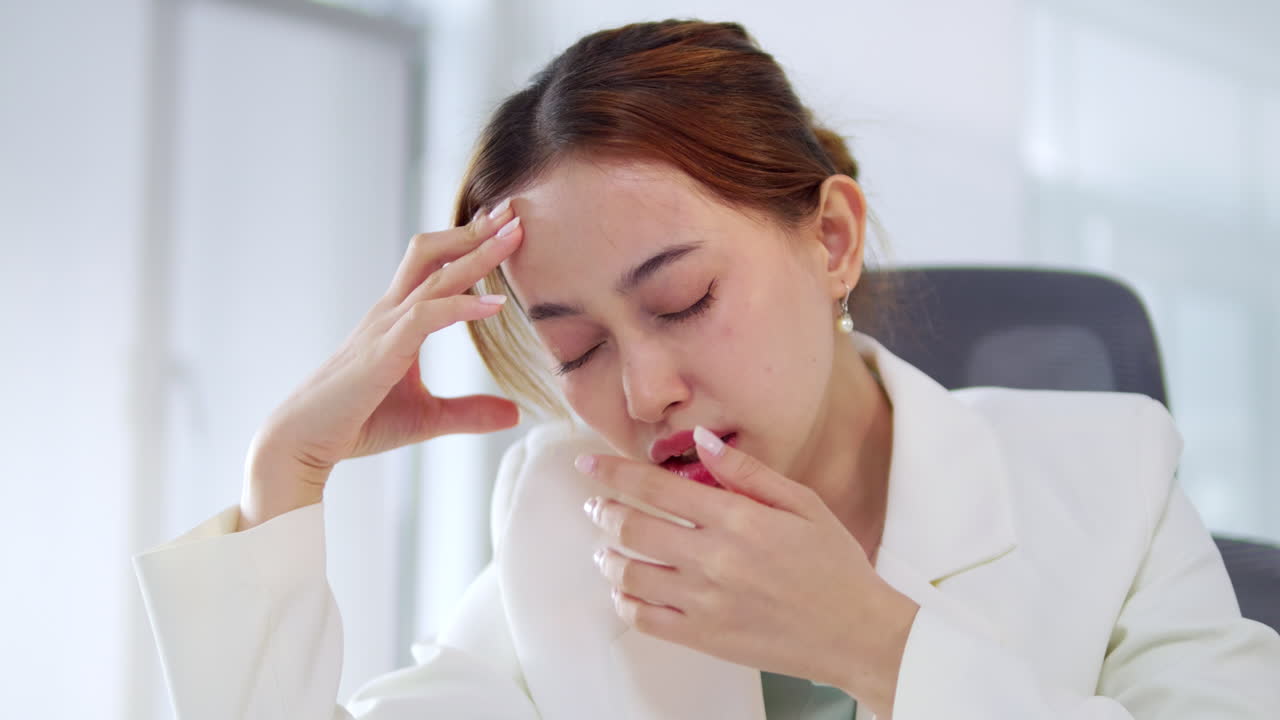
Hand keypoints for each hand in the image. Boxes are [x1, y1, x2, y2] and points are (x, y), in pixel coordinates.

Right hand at [240, 201, 524, 528]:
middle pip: (432, 253)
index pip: (433, 266)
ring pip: (434, 276)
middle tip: (514, 211)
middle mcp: (389, 313)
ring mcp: (383, 327)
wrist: (303, 442)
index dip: (467, 242)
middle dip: (474, 231)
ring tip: (514, 236)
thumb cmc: (357, 423)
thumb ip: (470, 412)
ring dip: (477, 254)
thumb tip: (514, 413)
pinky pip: (425, 317)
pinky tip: (495, 306)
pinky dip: (461, 307)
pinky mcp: (382, 351)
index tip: (503, 225)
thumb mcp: (427, 418)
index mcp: (396, 320)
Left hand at [575, 426, 918, 716]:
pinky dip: (624, 600)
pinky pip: (644, 618)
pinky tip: (627, 590)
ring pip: (629, 573)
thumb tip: (702, 440)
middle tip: (595, 504)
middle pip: (632, 526)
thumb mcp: (803, 504)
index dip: (613, 472)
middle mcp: (714, 558)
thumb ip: (748, 471)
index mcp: (738, 519)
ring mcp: (705, 601)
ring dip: (607, 556)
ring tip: (606, 548)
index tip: (587, 465)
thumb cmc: (835, 566)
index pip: (656, 487)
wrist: (858, 634)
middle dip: (602, 510)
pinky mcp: (704, 638)